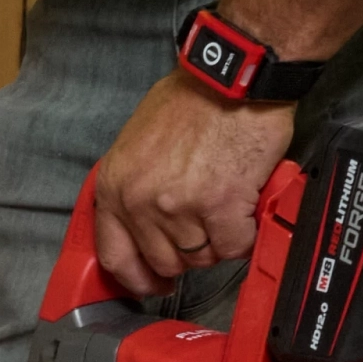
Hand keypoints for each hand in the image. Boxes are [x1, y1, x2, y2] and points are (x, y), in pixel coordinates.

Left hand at [89, 69, 297, 300]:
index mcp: (115, 187)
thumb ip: (134, 186)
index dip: (137, 278)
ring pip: (202, 257)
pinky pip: (234, 246)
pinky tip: (247, 211)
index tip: (153, 283)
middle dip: (189, 253)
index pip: (115, 256)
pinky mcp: (221, 207)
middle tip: (207, 229)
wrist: (233, 78)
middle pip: (165, 261)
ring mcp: (180, 208)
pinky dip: (246, 234)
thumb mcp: (138, 141)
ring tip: (229, 209)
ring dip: (219, 241)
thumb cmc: (192, 99)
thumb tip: (144, 220)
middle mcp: (141, 202)